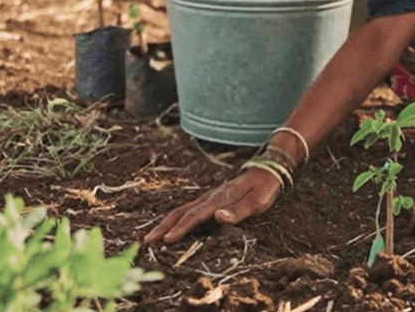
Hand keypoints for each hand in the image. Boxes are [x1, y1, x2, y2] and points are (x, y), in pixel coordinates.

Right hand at [144, 169, 280, 244]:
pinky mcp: (210, 201)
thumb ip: (238, 211)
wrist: (266, 172)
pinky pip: (189, 210)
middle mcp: (210, 198)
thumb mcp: (256, 202)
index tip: (166, 241)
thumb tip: (218, 217)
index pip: (195, 215)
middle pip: (182, 212)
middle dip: (164, 226)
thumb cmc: (263, 190)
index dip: (180, 229)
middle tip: (148, 241)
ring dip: (166, 223)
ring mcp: (208, 198)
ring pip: (182, 210)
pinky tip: (170, 228)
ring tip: (152, 237)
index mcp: (219, 199)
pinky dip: (176, 219)